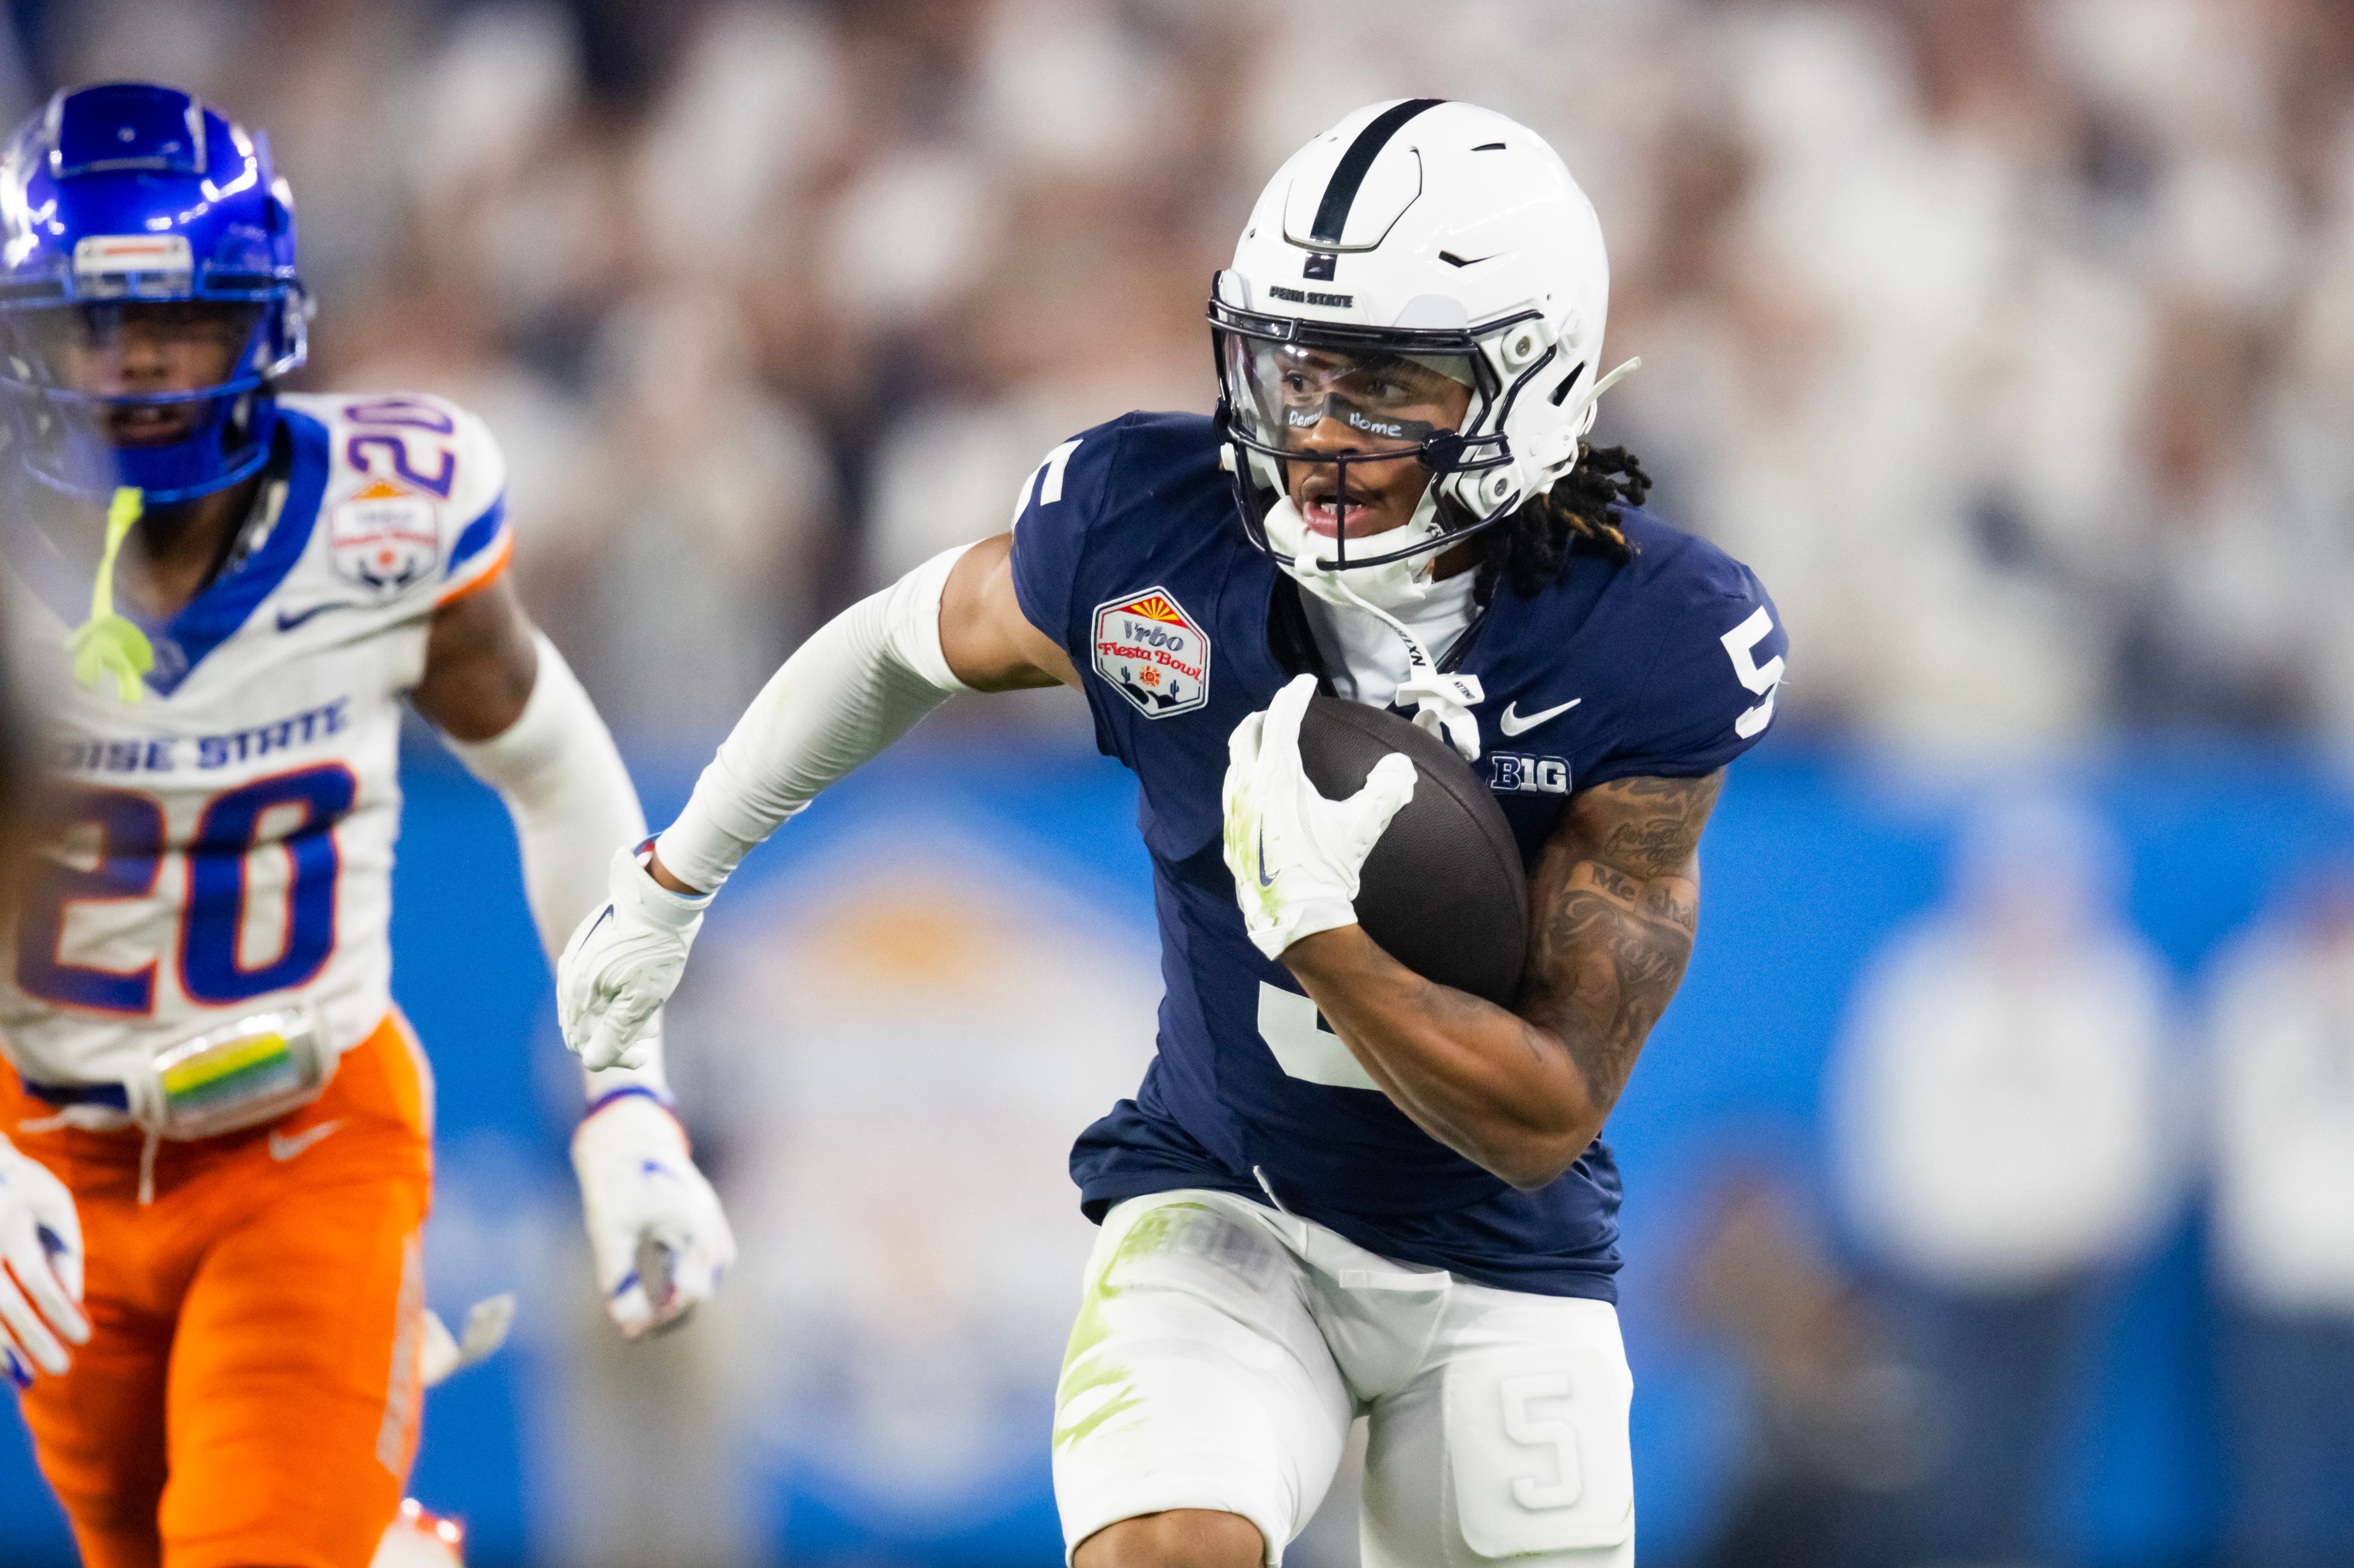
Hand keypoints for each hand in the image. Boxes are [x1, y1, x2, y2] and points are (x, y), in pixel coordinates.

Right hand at [0, 1136, 88, 1384]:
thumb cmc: (20, 1186)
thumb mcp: (52, 1205)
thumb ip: (63, 1251)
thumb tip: (71, 1303)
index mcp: (7, 1216)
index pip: (35, 1276)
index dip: (58, 1310)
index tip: (84, 1338)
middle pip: (1, 1301)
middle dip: (30, 1338)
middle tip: (60, 1368)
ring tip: (23, 1377)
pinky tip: (0, 1361)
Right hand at [557, 846, 712, 1070]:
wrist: (664, 901)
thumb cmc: (655, 952)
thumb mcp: (640, 1000)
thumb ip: (614, 1033)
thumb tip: (592, 1063)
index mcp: (577, 989)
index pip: (582, 1040)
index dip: (612, 1055)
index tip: (642, 1057)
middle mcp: (571, 974)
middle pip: (586, 1023)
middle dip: (617, 1036)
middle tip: (648, 1036)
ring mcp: (579, 958)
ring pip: (593, 1003)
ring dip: (619, 1018)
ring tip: (650, 1021)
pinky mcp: (591, 947)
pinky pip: (597, 983)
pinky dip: (617, 997)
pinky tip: (642, 996)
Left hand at [572, 1092, 735, 1338]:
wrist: (623, 1129)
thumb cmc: (616, 1176)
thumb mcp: (609, 1230)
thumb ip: (619, 1277)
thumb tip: (624, 1321)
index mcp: (693, 1225)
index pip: (693, 1288)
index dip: (665, 1314)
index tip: (635, 1330)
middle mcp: (707, 1221)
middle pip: (707, 1281)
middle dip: (678, 1307)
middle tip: (643, 1326)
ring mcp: (703, 1215)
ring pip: (706, 1268)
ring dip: (683, 1290)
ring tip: (652, 1311)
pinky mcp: (692, 1212)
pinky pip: (696, 1251)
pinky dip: (681, 1272)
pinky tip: (661, 1287)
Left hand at [1222, 674, 1416, 959]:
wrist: (1299, 919)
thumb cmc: (1329, 869)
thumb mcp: (1362, 826)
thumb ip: (1385, 790)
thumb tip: (1401, 767)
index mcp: (1277, 778)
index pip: (1282, 721)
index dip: (1294, 696)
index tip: (1305, 683)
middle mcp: (1248, 789)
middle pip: (1248, 735)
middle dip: (1264, 716)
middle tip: (1280, 709)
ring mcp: (1235, 814)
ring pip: (1235, 765)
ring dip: (1250, 748)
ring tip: (1265, 743)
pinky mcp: (1232, 837)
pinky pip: (1232, 794)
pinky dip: (1244, 778)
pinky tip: (1255, 789)